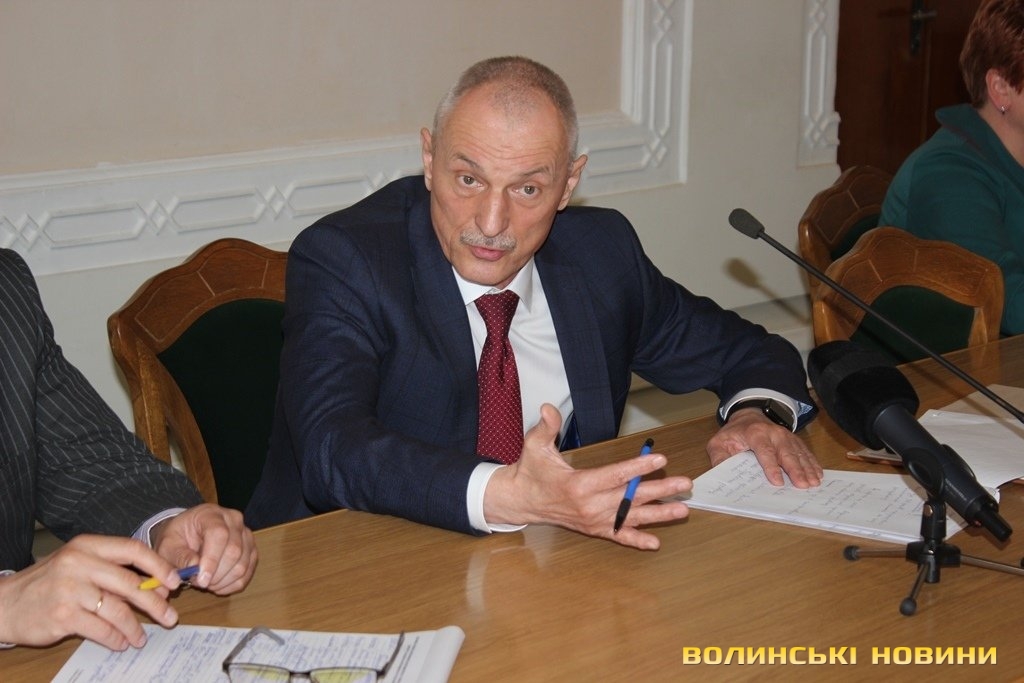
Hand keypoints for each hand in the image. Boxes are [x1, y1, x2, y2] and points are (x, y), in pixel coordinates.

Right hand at [0, 535, 181, 649]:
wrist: (5, 603)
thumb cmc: (49, 583)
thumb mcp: (78, 564)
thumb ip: (112, 570)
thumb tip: (156, 586)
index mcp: (88, 545)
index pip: (133, 549)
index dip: (158, 566)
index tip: (175, 581)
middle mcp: (79, 562)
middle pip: (130, 583)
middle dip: (155, 602)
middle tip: (170, 616)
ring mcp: (70, 588)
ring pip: (117, 609)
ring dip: (134, 627)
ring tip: (140, 637)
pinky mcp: (62, 614)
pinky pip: (100, 628)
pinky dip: (115, 638)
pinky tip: (121, 642)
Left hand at [151, 504, 256, 594]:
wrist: (188, 533)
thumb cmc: (178, 538)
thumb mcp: (168, 545)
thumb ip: (179, 557)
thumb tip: (191, 571)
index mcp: (211, 514)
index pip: (219, 535)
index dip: (212, 559)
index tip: (201, 579)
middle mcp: (234, 521)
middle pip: (234, 551)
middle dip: (216, 574)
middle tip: (199, 583)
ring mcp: (246, 535)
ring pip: (243, 564)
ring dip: (223, 581)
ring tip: (206, 583)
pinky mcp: (251, 549)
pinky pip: (247, 572)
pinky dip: (232, 584)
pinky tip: (217, 585)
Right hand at [484, 404, 690, 549]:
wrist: (522, 501)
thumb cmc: (532, 471)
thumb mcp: (535, 445)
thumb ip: (545, 427)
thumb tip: (548, 408)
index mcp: (579, 484)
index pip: (615, 475)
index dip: (638, 467)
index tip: (659, 459)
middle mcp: (589, 505)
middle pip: (630, 497)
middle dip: (660, 489)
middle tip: (683, 483)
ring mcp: (593, 519)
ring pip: (631, 517)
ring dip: (658, 514)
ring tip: (682, 509)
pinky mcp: (593, 529)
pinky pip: (617, 536)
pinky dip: (636, 540)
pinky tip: (655, 542)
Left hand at [707, 407, 822, 486]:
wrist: (748, 416)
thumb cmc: (734, 434)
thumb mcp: (719, 443)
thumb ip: (719, 457)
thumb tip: (721, 473)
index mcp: (755, 433)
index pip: (764, 451)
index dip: (771, 467)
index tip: (777, 482)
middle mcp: (773, 433)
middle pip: (786, 453)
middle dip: (795, 470)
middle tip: (803, 485)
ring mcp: (786, 436)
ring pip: (799, 453)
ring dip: (807, 468)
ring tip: (814, 483)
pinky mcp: (794, 440)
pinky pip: (805, 452)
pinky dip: (812, 463)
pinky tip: (818, 474)